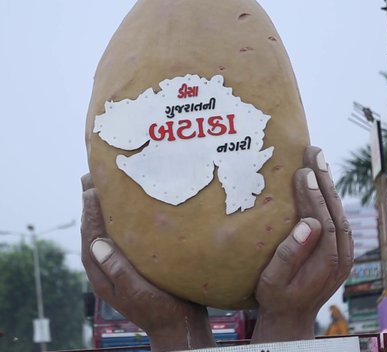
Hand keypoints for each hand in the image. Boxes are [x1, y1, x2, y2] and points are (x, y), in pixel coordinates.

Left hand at [80, 174, 215, 351]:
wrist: (178, 327)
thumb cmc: (162, 310)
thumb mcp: (138, 292)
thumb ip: (117, 269)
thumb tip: (96, 243)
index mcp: (103, 274)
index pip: (91, 236)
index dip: (90, 211)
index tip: (91, 187)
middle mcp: (106, 268)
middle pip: (93, 230)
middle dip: (91, 205)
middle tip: (91, 178)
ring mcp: (118, 266)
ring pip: (104, 232)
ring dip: (102, 209)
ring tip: (103, 187)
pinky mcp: (131, 264)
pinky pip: (119, 236)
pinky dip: (117, 220)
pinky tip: (126, 209)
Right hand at [251, 146, 352, 341]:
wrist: (291, 316)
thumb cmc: (276, 297)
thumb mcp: (273, 281)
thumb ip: (290, 254)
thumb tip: (308, 223)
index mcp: (326, 263)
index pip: (323, 221)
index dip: (313, 195)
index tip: (303, 171)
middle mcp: (341, 256)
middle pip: (336, 211)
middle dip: (324, 180)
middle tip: (313, 153)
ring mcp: (343, 253)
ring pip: (339, 212)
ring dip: (328, 184)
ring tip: (317, 160)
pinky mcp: (339, 249)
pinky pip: (337, 217)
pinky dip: (329, 197)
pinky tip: (320, 182)